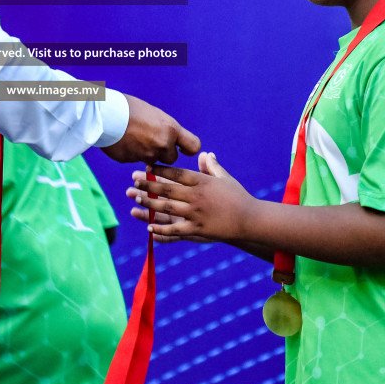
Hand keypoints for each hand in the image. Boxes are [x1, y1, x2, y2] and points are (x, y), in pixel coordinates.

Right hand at [103, 94, 200, 163]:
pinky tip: (123, 141)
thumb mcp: (154, 114)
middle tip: (150, 140)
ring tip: (133, 137)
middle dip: (163, 153)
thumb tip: (169, 137)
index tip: (182, 149)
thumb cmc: (129, 108)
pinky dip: (131, 153)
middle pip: (171, 158)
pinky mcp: (132, 161)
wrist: (104, 114)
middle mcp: (162, 144)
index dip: (187, 149)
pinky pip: (135, 160)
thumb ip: (164, 128)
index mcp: (170, 129)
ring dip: (146, 153)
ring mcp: (147, 155)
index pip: (194, 146)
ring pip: (152, 160)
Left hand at [127, 152, 254, 242]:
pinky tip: (149, 228)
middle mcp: (197, 196)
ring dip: (149, 203)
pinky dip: (161, 230)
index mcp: (202, 182)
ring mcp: (196, 214)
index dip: (160, 169)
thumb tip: (205, 153)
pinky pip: (175, 230)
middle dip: (148, 184)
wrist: (250, 220)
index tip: (147, 166)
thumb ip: (212, 167)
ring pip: (166, 208)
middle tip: (134, 181)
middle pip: (167, 189)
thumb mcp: (225, 178)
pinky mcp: (197, 230)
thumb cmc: (238, 197)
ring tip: (136, 199)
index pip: (176, 173)